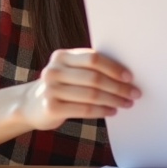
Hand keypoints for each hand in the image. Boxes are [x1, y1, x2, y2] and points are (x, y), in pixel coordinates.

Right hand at [22, 48, 140, 130]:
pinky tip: (112, 111)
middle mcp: (54, 70)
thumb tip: (126, 74)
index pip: (93, 58)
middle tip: (134, 93)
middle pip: (94, 78)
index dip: (113, 67)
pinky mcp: (51, 107)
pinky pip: (84, 109)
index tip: (130, 76)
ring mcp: (50, 89)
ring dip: (113, 100)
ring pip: (92, 95)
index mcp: (61, 56)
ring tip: (127, 103)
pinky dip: (102, 111)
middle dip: (118, 87)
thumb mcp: (70, 71)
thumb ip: (90, 67)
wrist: (31, 105)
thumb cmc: (62, 85)